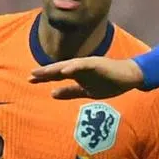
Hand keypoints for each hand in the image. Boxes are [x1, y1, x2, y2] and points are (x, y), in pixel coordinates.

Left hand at [29, 56, 143, 99]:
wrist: (129, 77)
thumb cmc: (109, 82)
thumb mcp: (87, 91)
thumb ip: (70, 92)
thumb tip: (52, 94)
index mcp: (77, 73)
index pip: (57, 75)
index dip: (44, 77)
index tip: (30, 80)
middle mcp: (79, 66)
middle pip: (59, 68)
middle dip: (45, 72)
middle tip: (31, 76)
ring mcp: (88, 64)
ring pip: (68, 65)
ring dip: (55, 69)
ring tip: (43, 72)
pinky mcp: (97, 63)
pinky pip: (83, 65)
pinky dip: (74, 67)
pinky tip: (65, 71)